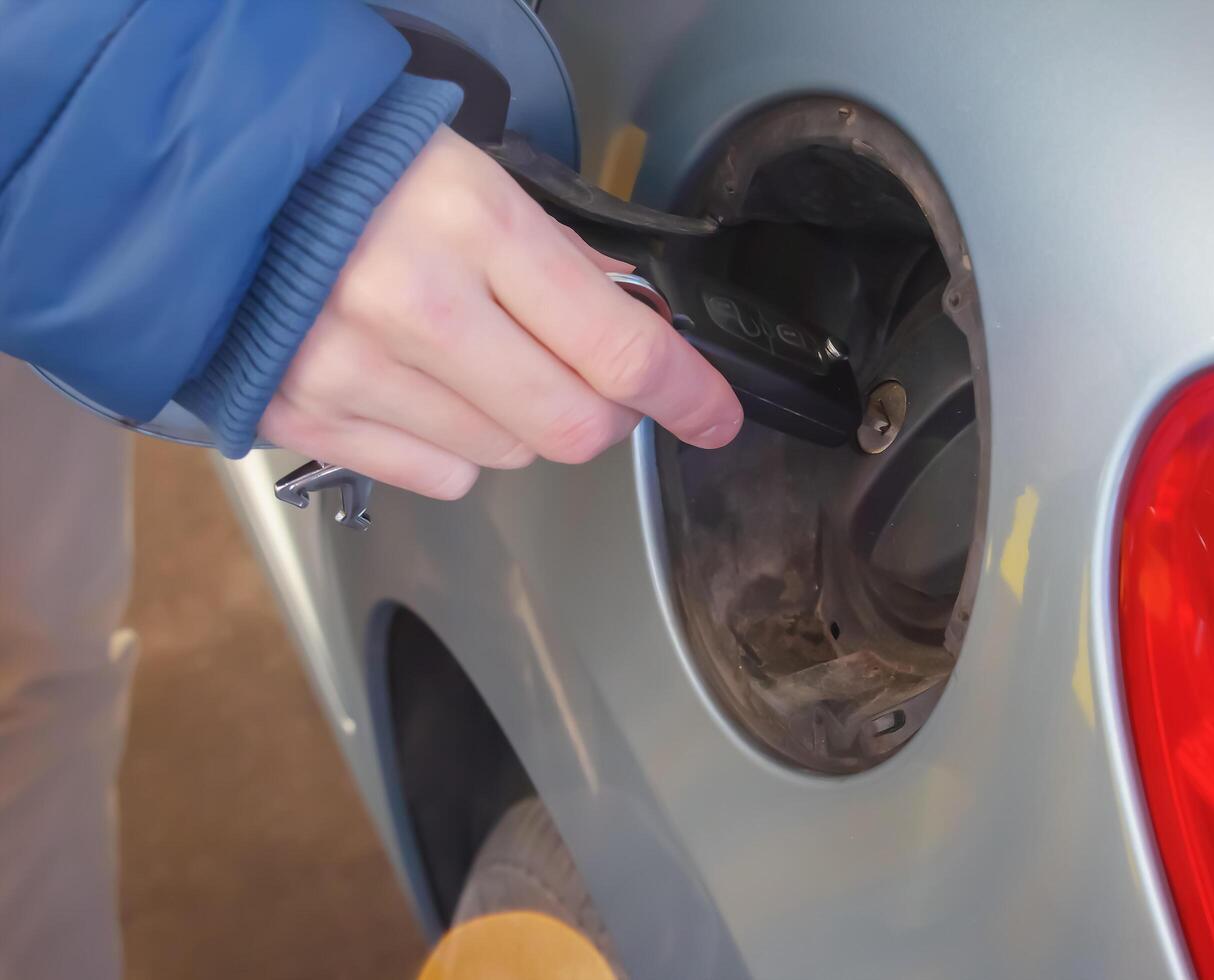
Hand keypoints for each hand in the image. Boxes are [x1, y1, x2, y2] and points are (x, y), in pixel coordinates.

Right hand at [259, 126, 742, 498]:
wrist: (210, 187)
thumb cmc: (351, 172)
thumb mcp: (474, 178)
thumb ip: (558, 260)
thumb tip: (631, 321)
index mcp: (472, 223)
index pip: (618, 346)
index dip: (685, 392)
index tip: (712, 415)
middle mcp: (415, 304)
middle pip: (573, 426)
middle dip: (608, 415)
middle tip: (599, 385)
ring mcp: (355, 370)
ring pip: (507, 456)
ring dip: (523, 422)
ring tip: (478, 359)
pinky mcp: (310, 415)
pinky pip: (437, 476)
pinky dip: (456, 447)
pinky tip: (425, 389)